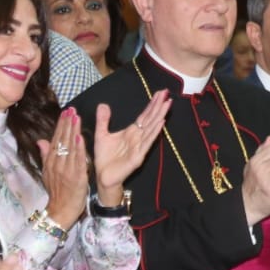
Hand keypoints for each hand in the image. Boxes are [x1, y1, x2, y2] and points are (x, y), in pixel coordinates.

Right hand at [37, 108, 89, 229]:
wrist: (60, 211)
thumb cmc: (57, 192)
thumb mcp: (48, 173)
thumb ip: (46, 156)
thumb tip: (41, 140)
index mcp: (51, 162)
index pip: (56, 140)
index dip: (60, 125)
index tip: (65, 112)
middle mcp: (57, 164)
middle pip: (61, 140)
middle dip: (66, 124)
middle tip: (71, 109)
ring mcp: (66, 170)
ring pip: (69, 147)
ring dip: (72, 131)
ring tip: (76, 117)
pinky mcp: (76, 177)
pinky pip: (77, 160)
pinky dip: (78, 148)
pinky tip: (80, 137)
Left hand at [92, 91, 170, 205]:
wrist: (102, 176)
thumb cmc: (104, 158)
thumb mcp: (101, 135)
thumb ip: (103, 120)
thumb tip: (103, 104)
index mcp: (131, 132)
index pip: (144, 115)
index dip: (152, 104)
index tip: (159, 92)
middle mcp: (138, 137)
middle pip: (151, 119)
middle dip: (159, 106)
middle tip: (167, 93)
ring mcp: (140, 146)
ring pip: (152, 128)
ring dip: (160, 115)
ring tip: (167, 104)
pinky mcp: (138, 156)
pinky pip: (147, 142)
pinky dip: (154, 132)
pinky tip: (161, 122)